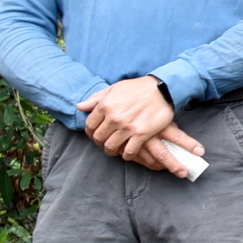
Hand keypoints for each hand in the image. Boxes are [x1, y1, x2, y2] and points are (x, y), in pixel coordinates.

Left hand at [77, 77, 199, 175]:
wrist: (162, 89)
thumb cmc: (137, 88)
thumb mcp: (114, 88)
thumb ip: (96, 99)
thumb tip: (80, 107)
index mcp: (105, 106)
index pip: (89, 126)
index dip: (90, 133)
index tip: (96, 134)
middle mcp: (114, 117)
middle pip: (98, 138)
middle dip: (100, 143)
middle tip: (105, 143)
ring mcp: (127, 127)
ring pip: (111, 147)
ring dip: (111, 151)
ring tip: (115, 149)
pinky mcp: (141, 134)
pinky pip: (129, 151)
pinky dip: (126, 155)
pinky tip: (128, 152)